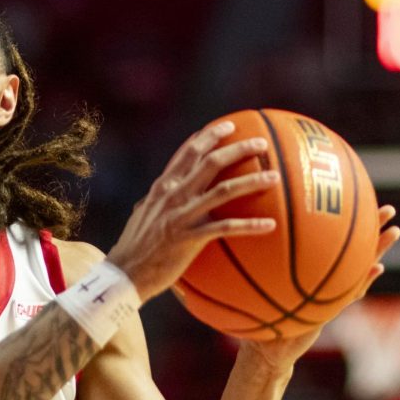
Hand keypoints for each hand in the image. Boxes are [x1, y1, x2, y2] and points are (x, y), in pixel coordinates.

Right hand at [106, 120, 278, 303]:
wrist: (125, 273)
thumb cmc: (135, 247)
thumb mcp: (144, 213)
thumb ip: (159, 200)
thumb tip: (166, 192)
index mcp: (163, 186)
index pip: (187, 152)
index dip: (209, 136)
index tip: (229, 126)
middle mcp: (172, 194)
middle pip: (210, 161)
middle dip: (237, 148)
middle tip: (262, 143)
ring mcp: (181, 215)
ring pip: (223, 189)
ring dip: (251, 180)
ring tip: (275, 176)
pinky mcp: (189, 237)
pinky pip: (226, 228)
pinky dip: (250, 225)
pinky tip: (270, 224)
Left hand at [238, 204, 399, 374]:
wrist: (264, 346)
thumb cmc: (250, 311)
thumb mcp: (236, 285)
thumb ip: (227, 261)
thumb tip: (209, 237)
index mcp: (298, 263)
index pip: (314, 232)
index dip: (325, 212)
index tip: (338, 189)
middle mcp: (315, 271)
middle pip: (342, 242)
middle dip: (362, 223)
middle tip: (383, 205)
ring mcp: (327, 289)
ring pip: (354, 263)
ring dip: (374, 247)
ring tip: (393, 229)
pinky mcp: (330, 309)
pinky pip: (351, 292)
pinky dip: (363, 280)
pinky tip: (377, 268)